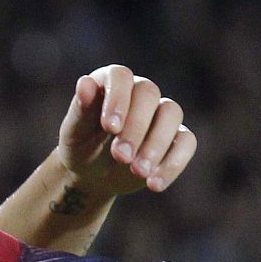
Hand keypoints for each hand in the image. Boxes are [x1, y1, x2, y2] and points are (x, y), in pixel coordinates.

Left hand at [58, 65, 195, 195]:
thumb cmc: (80, 146)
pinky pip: (186, 142)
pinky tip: (154, 184)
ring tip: (138, 172)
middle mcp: (140, 92)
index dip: (118, 99)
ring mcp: (161, 114)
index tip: (109, 128)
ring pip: (172, 114)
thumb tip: (84, 83)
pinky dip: (173, 163)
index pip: (120, 76)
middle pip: (149, 95)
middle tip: (120, 157)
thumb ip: (80, 109)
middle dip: (136, 127)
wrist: (93, 175)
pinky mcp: (177, 137)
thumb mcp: (74, 132)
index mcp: (112, 83)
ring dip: (156, 144)